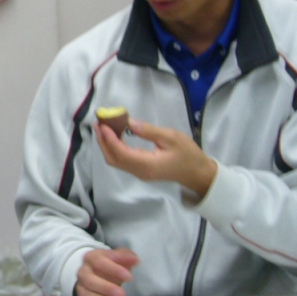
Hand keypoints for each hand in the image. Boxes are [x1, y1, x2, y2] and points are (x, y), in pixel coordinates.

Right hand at [75, 248, 138, 295]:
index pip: (99, 262)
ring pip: (86, 295)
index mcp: (91, 258)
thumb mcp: (117, 258)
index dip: (113, 269)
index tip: (129, 277)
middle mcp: (83, 272)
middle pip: (90, 280)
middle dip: (106, 288)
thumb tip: (135, 259)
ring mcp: (81, 287)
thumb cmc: (109, 265)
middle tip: (122, 295)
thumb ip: (126, 256)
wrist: (94, 273)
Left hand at [96, 118, 217, 196]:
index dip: (109, 139)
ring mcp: (139, 173)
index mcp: (147, 165)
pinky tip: (115, 135)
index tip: (103, 124)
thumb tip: (129, 122)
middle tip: (98, 123)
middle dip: (103, 142)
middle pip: (113, 159)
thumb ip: (148, 131)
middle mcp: (139, 171)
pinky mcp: (141, 170)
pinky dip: (115, 148)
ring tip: (103, 127)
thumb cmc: (187, 154)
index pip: (121, 153)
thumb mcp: (171, 138)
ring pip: (116, 161)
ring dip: (107, 145)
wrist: (197, 173)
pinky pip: (122, 161)